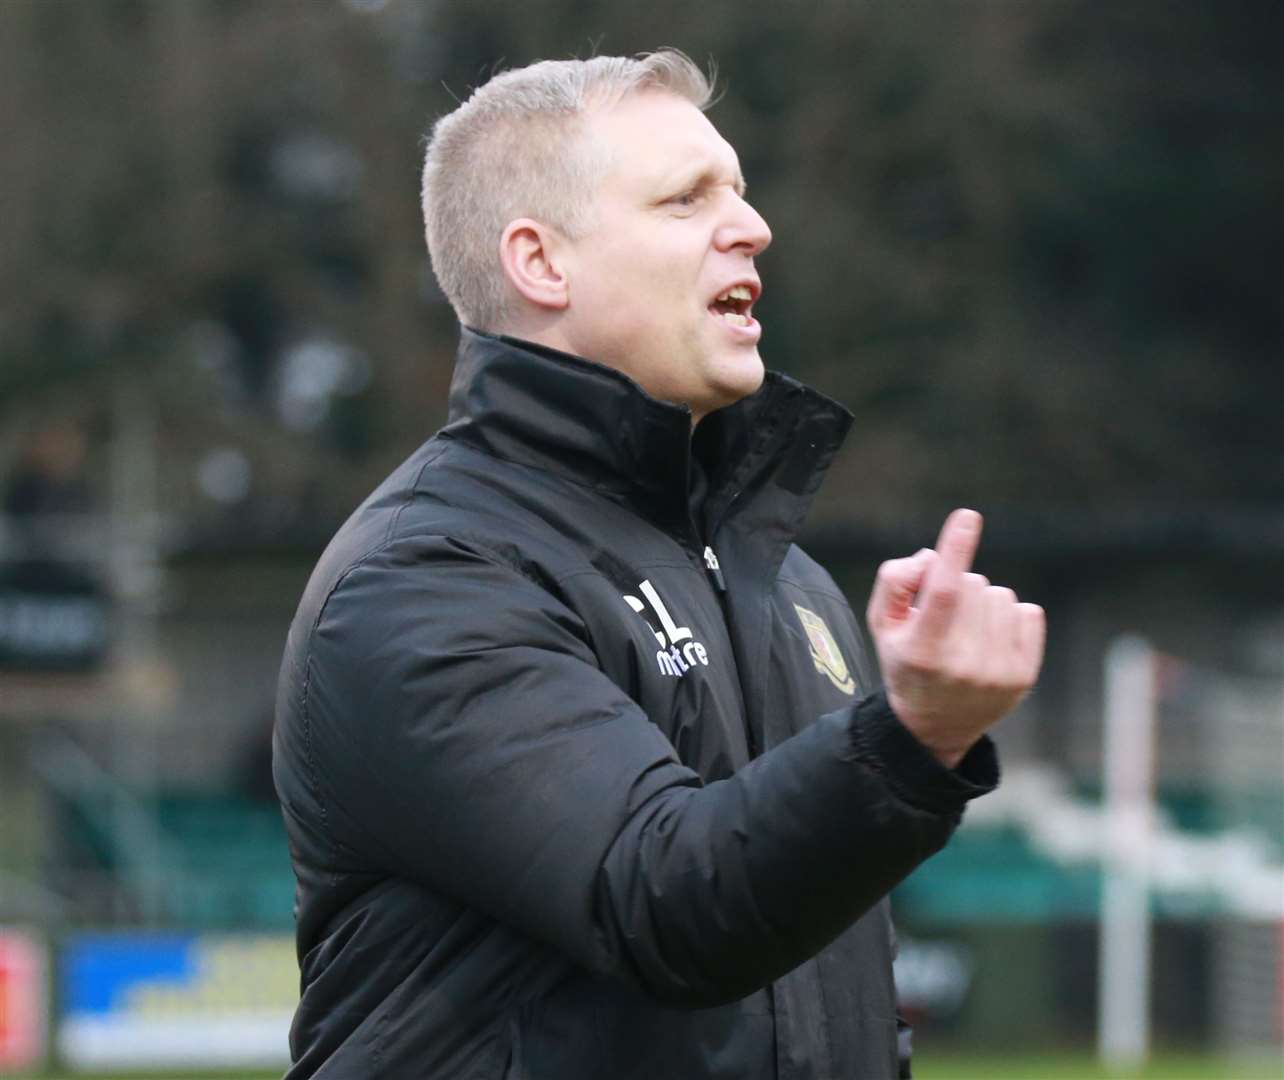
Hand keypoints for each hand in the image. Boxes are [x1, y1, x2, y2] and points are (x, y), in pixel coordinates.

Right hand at [866, 509, 1044, 768]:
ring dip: (982, 603)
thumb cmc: (906, 660)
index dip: (955, 550)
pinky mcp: (1024, 676)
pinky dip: (1009, 616)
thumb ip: (895, 581)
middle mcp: (962, 665)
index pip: (943, 592)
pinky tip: (990, 639)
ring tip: (965, 631)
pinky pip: (1028, 612)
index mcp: (922, 651)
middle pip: (972, 584)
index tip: (967, 517)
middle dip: (957, 586)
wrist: (935, 725)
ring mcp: (997, 673)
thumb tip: (934, 557)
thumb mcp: (881, 624)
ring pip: (1000, 595)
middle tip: (942, 618)